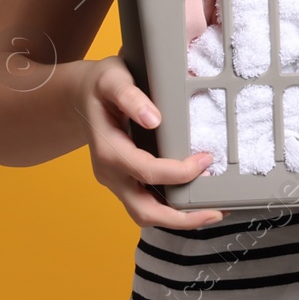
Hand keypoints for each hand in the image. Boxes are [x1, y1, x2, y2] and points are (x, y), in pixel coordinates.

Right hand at [75, 56, 226, 229]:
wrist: (82, 95)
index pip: (146, 172)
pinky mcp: (124, 182)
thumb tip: (153, 119)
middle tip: (216, 212)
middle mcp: (110, 173)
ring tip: (212, 212)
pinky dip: (172, 209)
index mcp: (108, 151)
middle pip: (144, 211)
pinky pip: (148, 203)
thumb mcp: (113, 80)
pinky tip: (195, 201)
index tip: (206, 159)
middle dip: (181, 218)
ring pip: (146, 214)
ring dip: (178, 219)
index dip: (178, 171)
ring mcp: (116, 181)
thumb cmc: (102, 85)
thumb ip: (130, 97)